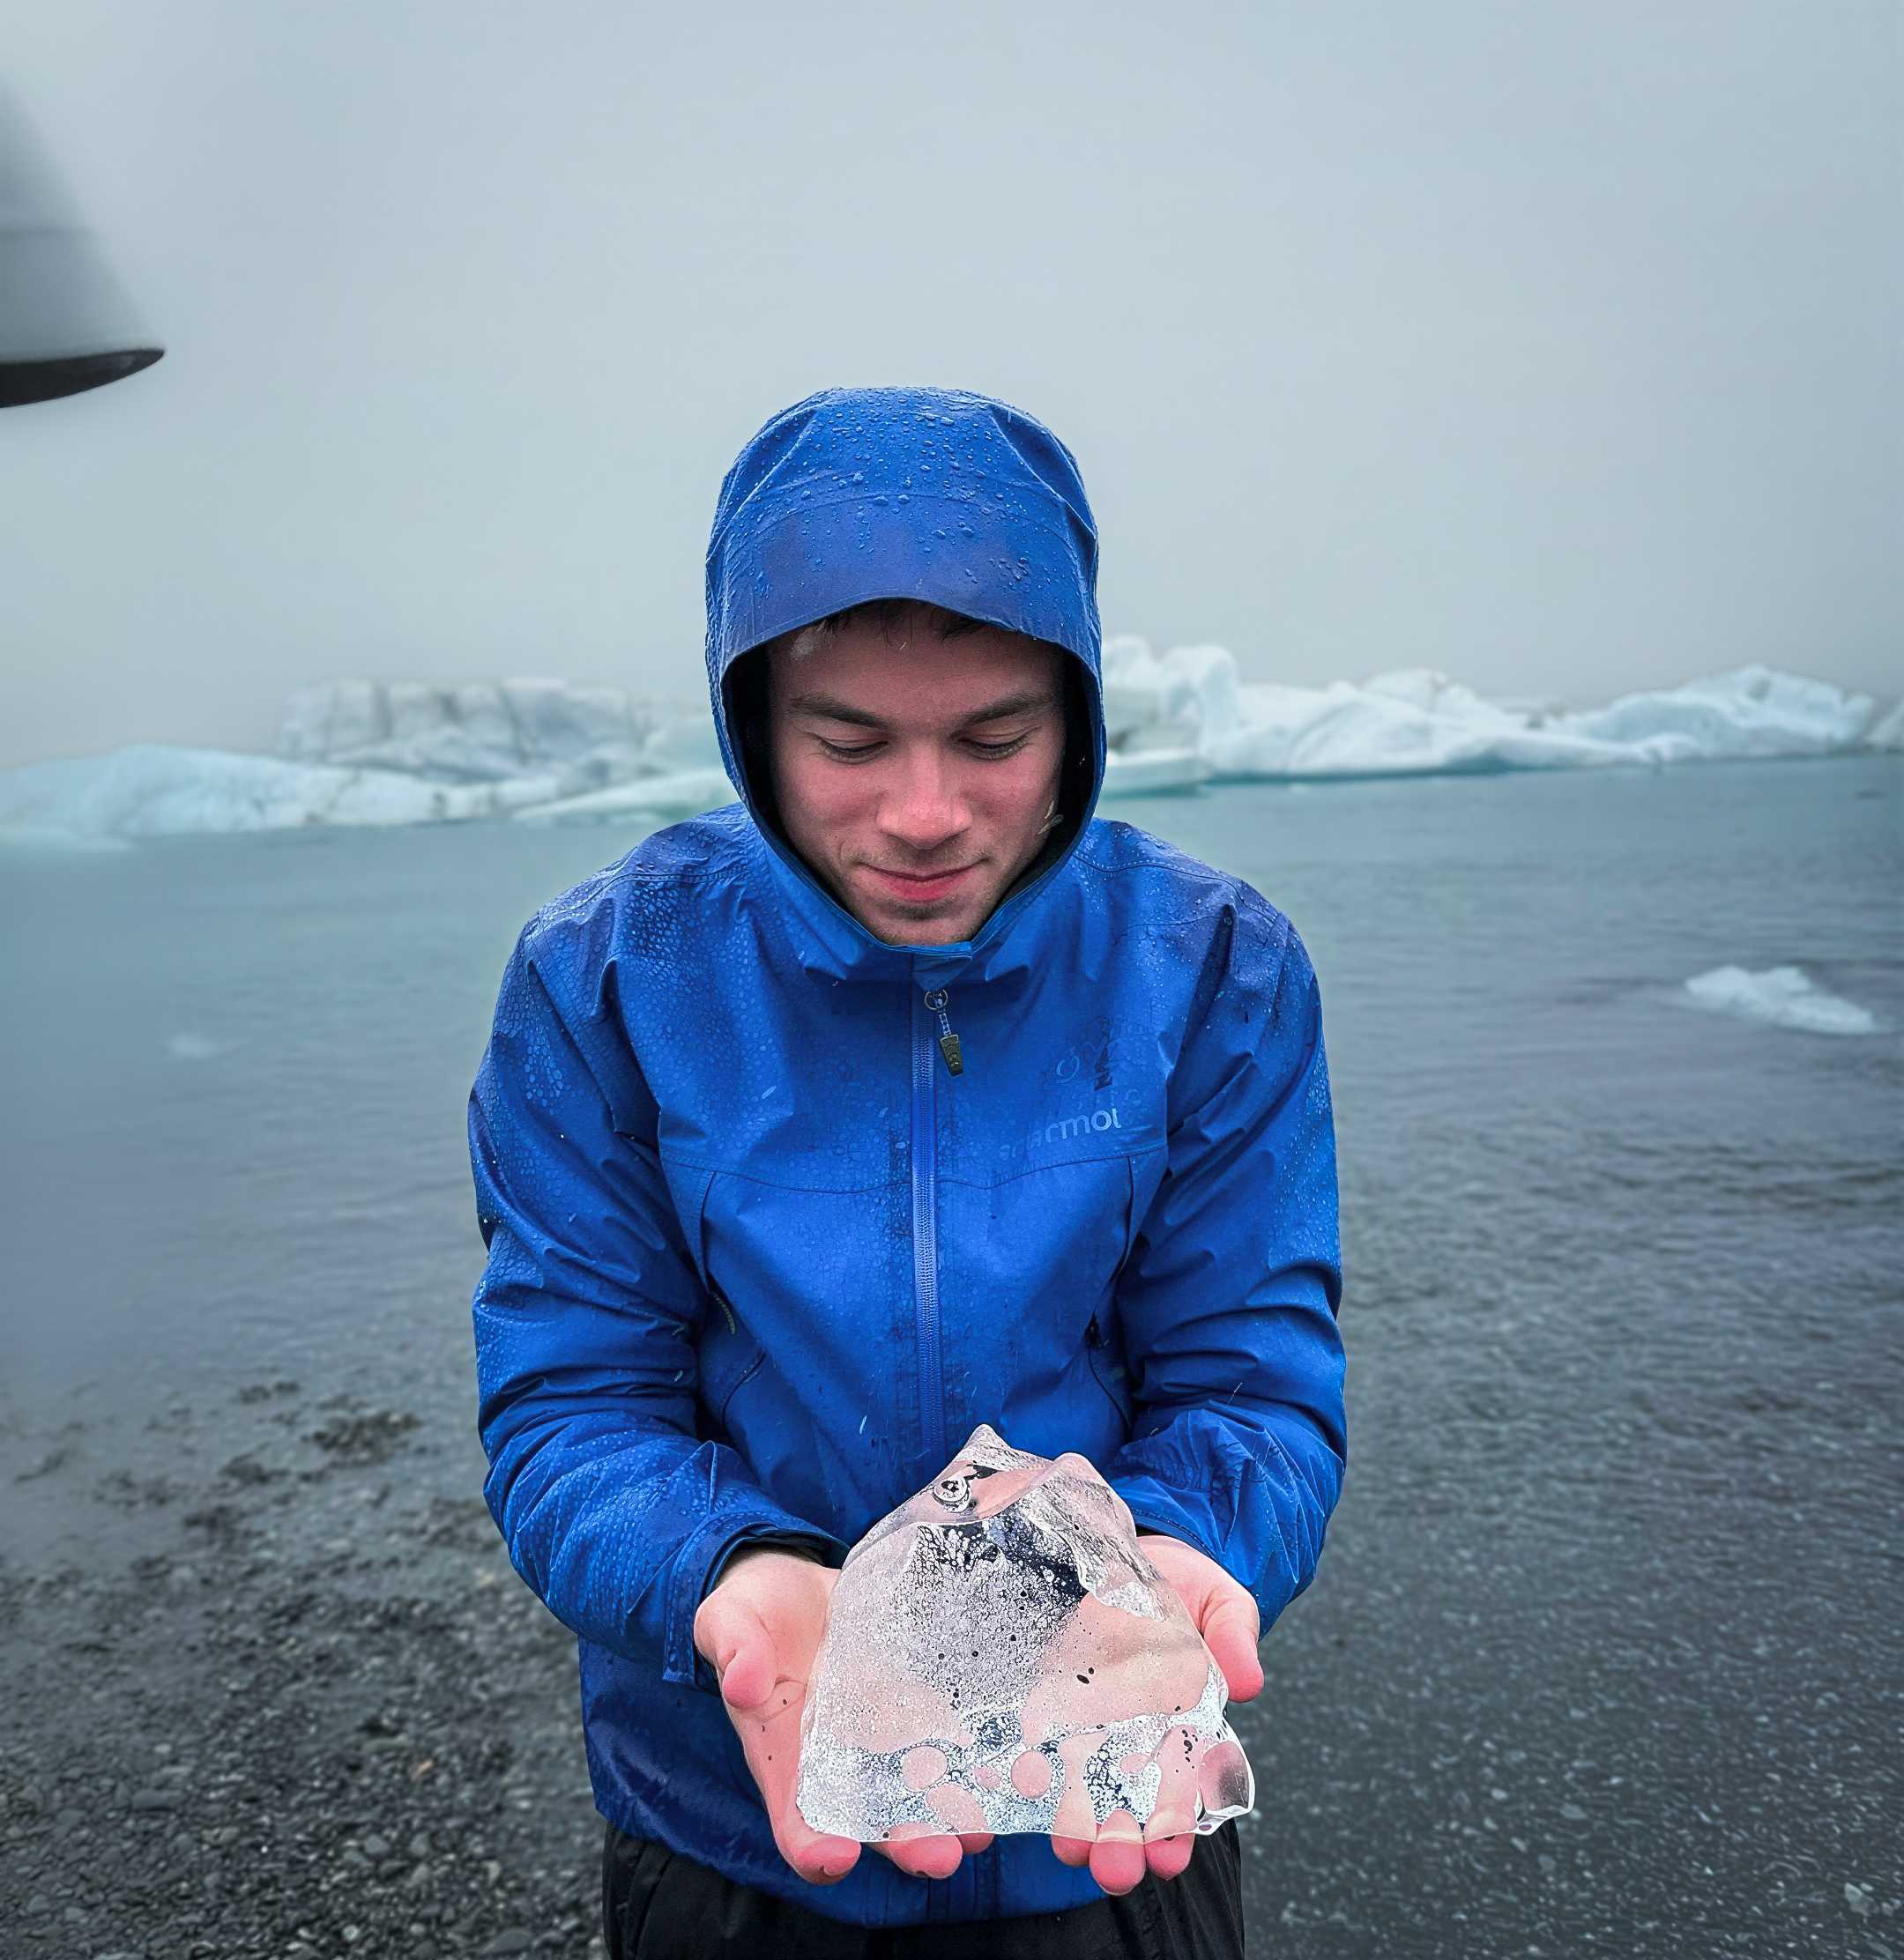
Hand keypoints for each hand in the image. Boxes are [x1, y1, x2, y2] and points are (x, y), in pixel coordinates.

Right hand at [693, 1545, 993, 1885]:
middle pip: (871, 1819)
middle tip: (941, 1855)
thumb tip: (742, 1682)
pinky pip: (948, 1734)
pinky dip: (976, 1755)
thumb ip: (735, 1648)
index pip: (794, 1816)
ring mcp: (883, 1734)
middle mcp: (839, 1760)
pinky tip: (1010, 1761)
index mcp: (784, 1754)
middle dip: (907, 1843)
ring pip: (919, 1787)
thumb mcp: (731, 1619)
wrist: (797, 1587)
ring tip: (983, 1827)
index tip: (836, 1857)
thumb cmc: (753, 1611)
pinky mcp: (918, 1702)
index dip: (813, 1846)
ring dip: (951, 1813)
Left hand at [1048, 1531, 1260, 1895]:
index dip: (1179, 1827)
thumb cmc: (1187, 1585)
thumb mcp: (1223, 1602)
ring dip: (1073, 1821)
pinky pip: (1031, 1732)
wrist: (1130, 1548)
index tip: (1170, 1857)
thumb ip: (1235, 1637)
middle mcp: (1133, 1734)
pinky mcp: (1045, 1689)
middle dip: (1122, 1842)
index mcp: (1184, 1726)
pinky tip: (1017, 1788)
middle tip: (1114, 1871)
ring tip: (1068, 1849)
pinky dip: (1024, 1763)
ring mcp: (1085, 1716)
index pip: (1184, 1790)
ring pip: (1079, 1781)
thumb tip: (1250, 1682)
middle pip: (1127, 1801)